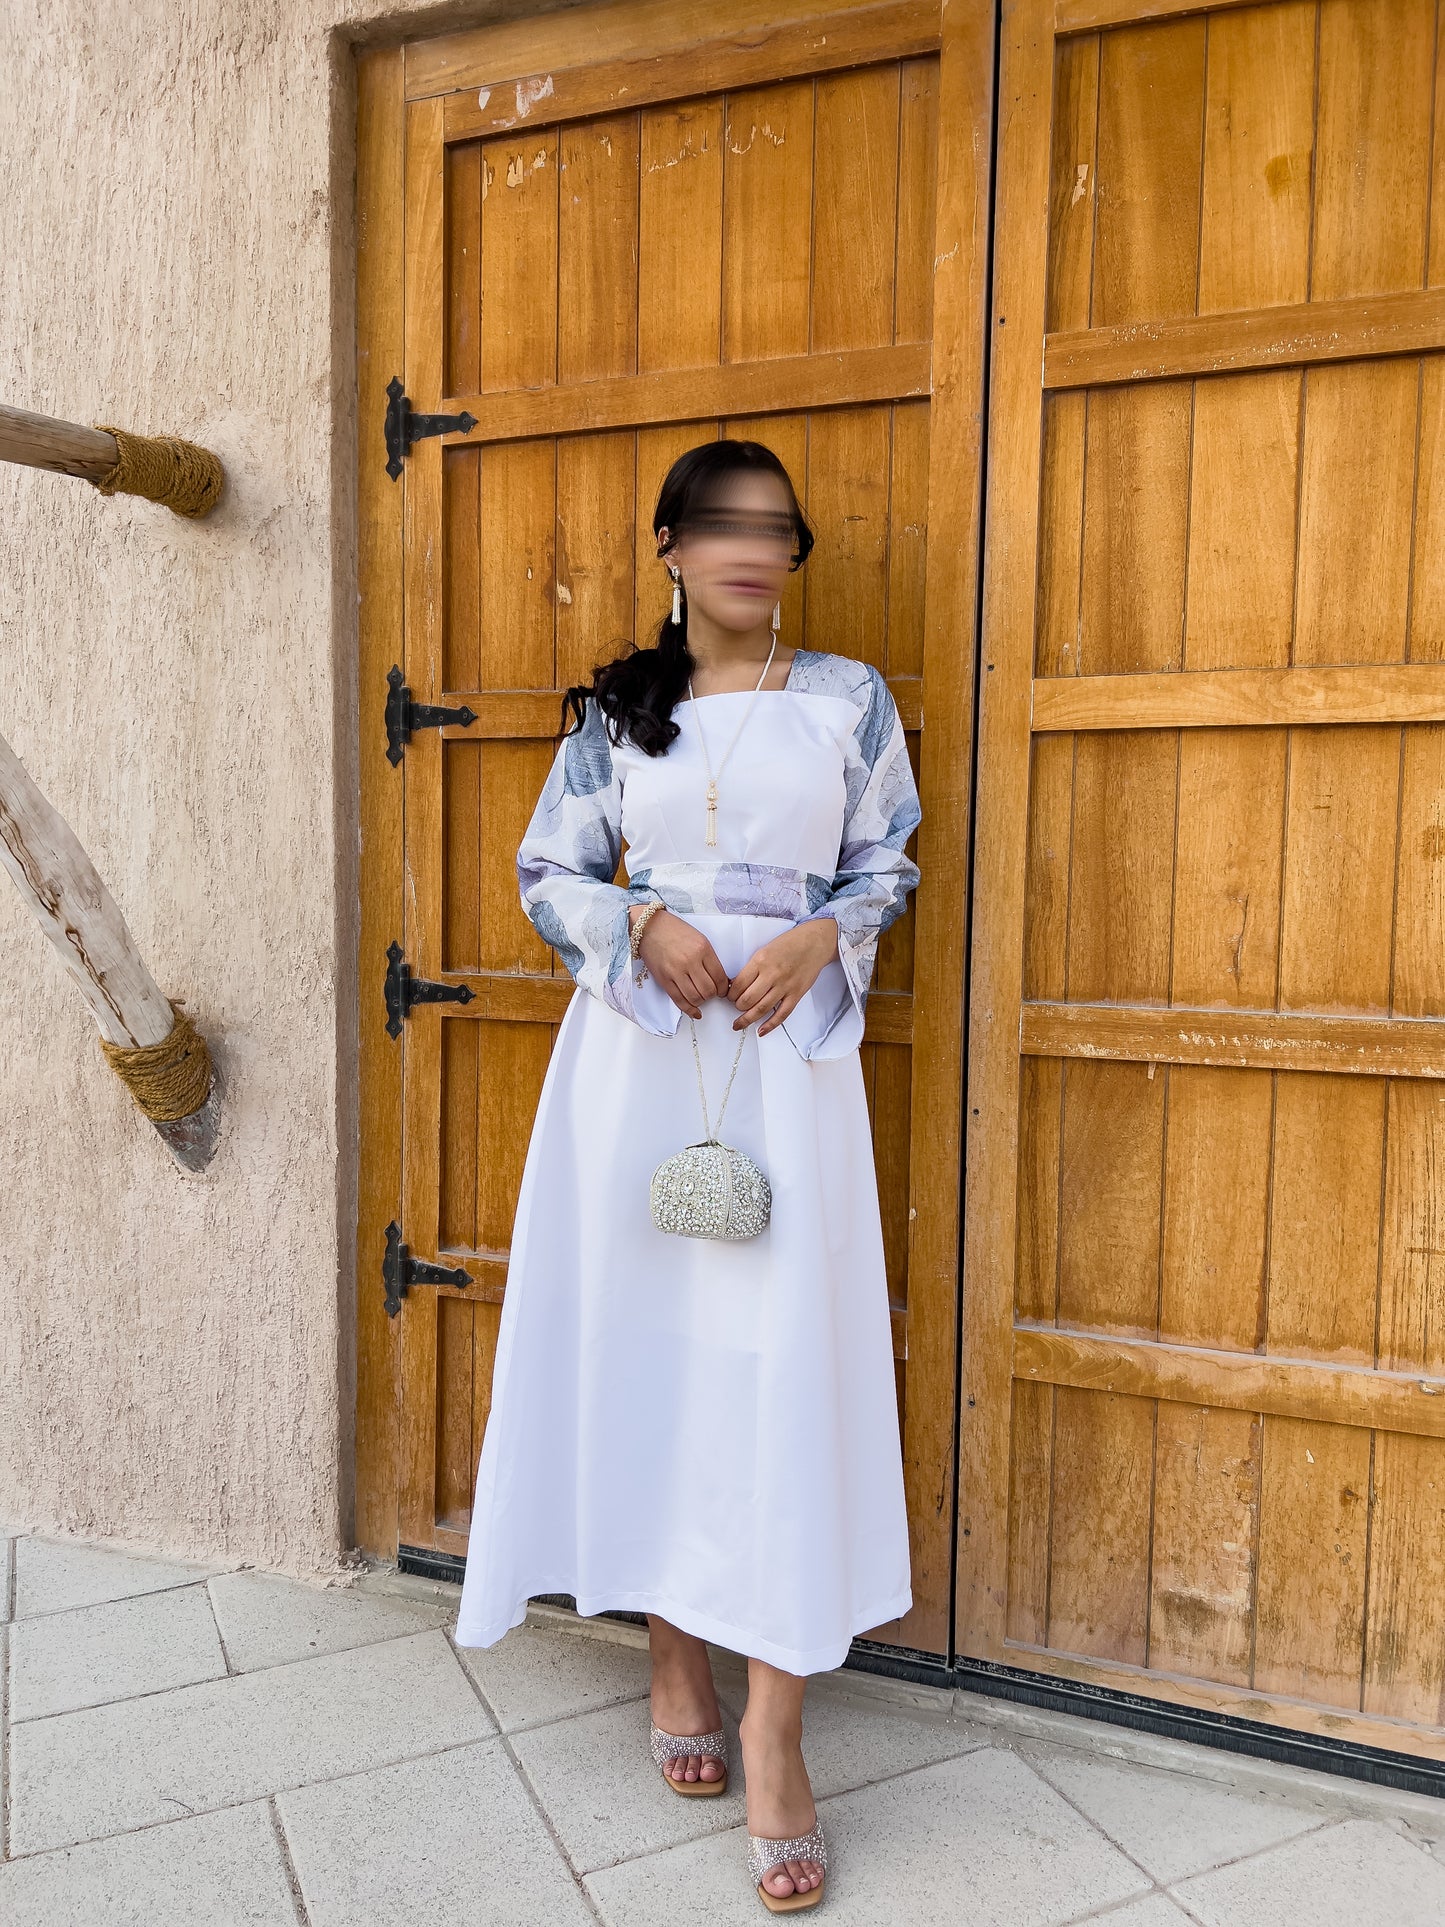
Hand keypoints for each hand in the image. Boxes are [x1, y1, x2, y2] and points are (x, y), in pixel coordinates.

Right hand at [631, 904, 729, 1018]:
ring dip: (701, 1001)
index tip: (724, 990)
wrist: (649, 927)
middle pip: (708, 990)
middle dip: (713, 995)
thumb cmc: (675, 931)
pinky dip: (689, 1009)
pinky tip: (695, 1012)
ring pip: (695, 998)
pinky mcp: (664, 979)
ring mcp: (675, 971)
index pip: (720, 977)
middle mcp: (690, 961)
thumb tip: (720, 979)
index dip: (724, 988)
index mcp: (703, 949)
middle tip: (713, 993)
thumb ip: (709, 958)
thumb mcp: (699, 939)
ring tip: (701, 997)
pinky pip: (678, 1000)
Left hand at [727, 917, 839, 1035]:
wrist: (815, 942)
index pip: (739, 984)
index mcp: (761, 961)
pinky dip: (770, 1025)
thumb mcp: (765, 950)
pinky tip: (761, 1031)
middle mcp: (772, 974)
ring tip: (740, 1023)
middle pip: (747, 999)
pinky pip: (782, 1014)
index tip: (728, 996)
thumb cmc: (790, 943)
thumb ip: (752, 967)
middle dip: (737, 1006)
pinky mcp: (796, 994)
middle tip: (736, 1006)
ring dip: (747, 1019)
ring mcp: (785, 986)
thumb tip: (737, 985)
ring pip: (761, 1009)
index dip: (730, 994)